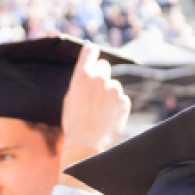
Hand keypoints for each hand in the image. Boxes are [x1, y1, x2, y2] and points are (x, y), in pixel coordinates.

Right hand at [59, 44, 130, 168]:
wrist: (85, 144)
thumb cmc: (74, 123)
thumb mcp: (70, 98)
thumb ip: (81, 82)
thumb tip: (89, 74)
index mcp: (82, 76)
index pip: (90, 50)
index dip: (92, 53)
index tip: (93, 55)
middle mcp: (99, 78)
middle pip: (104, 66)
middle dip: (101, 76)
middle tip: (96, 92)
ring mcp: (114, 90)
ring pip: (114, 85)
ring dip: (109, 94)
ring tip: (100, 111)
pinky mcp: (124, 101)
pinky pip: (121, 99)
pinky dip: (116, 107)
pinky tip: (107, 117)